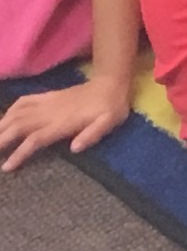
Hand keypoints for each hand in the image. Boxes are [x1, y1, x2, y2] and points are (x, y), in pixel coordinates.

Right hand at [0, 73, 131, 169]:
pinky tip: (4, 118)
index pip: (36, 139)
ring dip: (2, 124)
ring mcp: (48, 102)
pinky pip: (25, 100)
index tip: (6, 167)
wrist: (111, 83)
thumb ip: (92, 134)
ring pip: (18, 113)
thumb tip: (74, 148)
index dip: (20, 153)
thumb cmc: (111, 107)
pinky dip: (10, 109)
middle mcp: (51, 112)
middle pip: (19, 125)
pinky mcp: (48, 96)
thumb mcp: (109, 122)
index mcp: (63, 122)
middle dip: (2, 138)